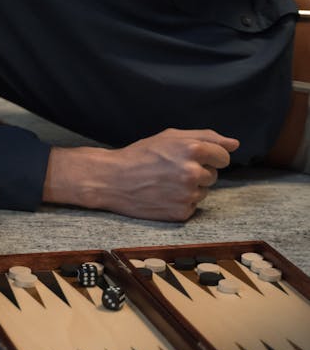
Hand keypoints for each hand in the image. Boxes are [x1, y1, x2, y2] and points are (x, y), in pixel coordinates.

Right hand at [45, 128, 238, 220]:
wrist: (114, 179)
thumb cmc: (141, 154)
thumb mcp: (171, 136)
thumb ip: (206, 136)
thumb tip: (235, 144)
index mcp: (193, 149)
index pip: (223, 157)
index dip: (210, 156)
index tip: (194, 157)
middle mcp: (193, 172)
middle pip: (213, 174)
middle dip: (198, 171)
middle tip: (173, 169)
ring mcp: (188, 195)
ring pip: (204, 191)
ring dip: (191, 187)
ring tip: (166, 182)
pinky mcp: (181, 213)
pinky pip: (193, 206)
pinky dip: (181, 201)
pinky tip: (164, 194)